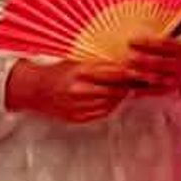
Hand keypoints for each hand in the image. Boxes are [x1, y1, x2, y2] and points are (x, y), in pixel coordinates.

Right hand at [6, 57, 135, 123]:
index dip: (131, 74)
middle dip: (128, 87)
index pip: (114, 74)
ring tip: (123, 90)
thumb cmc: (59, 72)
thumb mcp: (77, 63)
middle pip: (115, 90)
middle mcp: (80, 90)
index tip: (144, 73)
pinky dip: (109, 106)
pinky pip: (102, 113)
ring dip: (119, 97)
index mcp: (81, 72)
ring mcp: (78, 105)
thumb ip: (100, 67)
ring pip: (110, 103)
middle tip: (139, 83)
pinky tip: (110, 99)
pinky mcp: (78, 117)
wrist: (35, 90)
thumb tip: (127, 68)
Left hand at [119, 33, 180, 96]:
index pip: (162, 44)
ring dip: (140, 75)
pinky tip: (130, 90)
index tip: (129, 41)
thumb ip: (153, 44)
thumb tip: (131, 39)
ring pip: (157, 78)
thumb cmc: (169, 55)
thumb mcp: (168, 47)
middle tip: (125, 58)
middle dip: (141, 60)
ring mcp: (180, 80)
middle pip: (159, 62)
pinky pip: (156, 92)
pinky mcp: (174, 92)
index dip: (145, 42)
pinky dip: (143, 91)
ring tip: (125, 72)